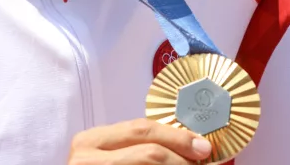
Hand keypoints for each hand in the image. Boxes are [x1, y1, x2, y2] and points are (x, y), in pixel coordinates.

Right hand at [67, 118, 211, 163]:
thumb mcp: (115, 156)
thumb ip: (141, 147)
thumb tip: (192, 146)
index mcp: (90, 141)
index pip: (142, 129)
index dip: (178, 137)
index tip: (203, 147)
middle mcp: (85, 159)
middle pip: (149, 153)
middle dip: (182, 158)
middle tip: (203, 163)